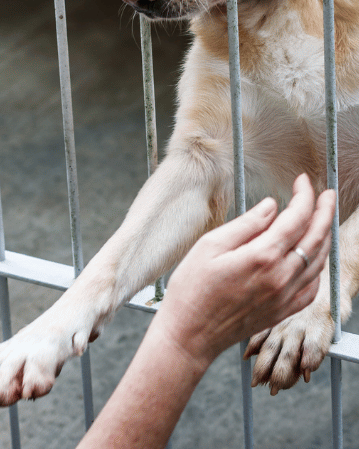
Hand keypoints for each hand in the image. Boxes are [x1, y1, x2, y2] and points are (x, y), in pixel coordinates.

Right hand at [152, 174, 334, 371]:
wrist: (190, 334)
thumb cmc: (192, 288)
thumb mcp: (210, 245)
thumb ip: (246, 224)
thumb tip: (272, 206)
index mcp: (261, 256)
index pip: (296, 218)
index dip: (304, 196)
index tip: (302, 181)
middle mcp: (280, 277)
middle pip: (315, 238)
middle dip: (324, 211)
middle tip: (326, 193)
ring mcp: (284, 297)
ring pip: (319, 261)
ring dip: (325, 236)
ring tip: (324, 219)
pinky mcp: (283, 312)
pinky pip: (312, 287)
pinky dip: (318, 267)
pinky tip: (312, 257)